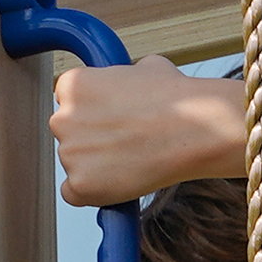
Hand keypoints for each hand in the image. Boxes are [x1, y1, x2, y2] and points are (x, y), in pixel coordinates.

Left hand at [50, 55, 236, 206]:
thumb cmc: (179, 98)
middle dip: (92, 138)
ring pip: (75, 164)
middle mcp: (62, 118)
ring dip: (96, 165)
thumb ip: (122, 76)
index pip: (68, 103)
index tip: (113, 118)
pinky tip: (122, 180)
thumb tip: (128, 77)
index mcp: (72, 85)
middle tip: (127, 141)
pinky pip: (75, 193)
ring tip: (135, 157)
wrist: (199, 129)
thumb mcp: (147, 68)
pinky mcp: (80, 185)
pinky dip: (94, 192)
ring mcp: (69, 154)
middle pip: (68, 134)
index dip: (93, 112)